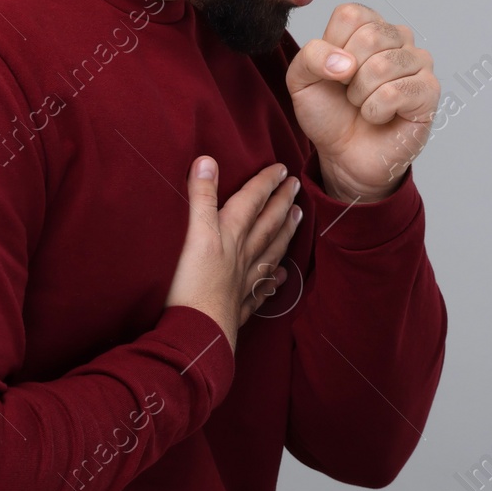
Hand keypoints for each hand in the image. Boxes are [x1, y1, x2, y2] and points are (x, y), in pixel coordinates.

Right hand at [165, 156, 302, 351]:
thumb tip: (207, 160)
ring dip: (285, 233)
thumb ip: (201, 196)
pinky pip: (261, 289)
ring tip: (298, 219)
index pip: (253, 201)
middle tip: (297, 187)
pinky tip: (280, 277)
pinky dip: (273, 280)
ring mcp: (244, 281)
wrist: (198, 330)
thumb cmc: (192, 282)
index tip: (283, 168)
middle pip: (268, 224)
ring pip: (271, 251)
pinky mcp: (238, 305)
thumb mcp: (195, 232)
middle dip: (282, 203)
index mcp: (231, 234)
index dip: (266, 182)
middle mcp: (243, 254)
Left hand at [286, 3, 439, 202]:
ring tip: (364, 105)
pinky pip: (396, 92)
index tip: (334, 72)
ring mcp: (418, 62)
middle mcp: (398, 38)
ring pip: (382, 66)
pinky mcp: (429, 90)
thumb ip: (311, 56)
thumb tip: (346, 62)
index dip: (333, 48)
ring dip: (361, 96)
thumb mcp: (302, 80)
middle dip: (348, 75)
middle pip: (369, 37)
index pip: (351, 15)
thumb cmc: (329, 113)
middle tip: (350, 92)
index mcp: (369, 26)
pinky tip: (381, 116)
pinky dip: (376, 111)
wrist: (345, 154)